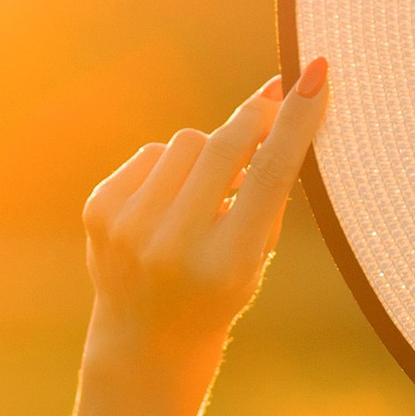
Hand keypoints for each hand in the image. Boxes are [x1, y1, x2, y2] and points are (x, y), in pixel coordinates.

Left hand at [83, 62, 329, 368]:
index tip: (316, 75)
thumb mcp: (255, 256)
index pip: (269, 176)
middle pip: (224, 147)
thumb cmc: (218, 291)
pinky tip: (169, 205)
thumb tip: (278, 98)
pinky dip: (168, 170)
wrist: (147, 340)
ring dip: (206, 156)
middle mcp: (173, 246)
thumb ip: (268, 190)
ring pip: (185, 142)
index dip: (294, 121)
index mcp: (226, 264)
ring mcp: (129, 228)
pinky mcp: (99, 212)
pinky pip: (150, 154)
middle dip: (252, 119)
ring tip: (206, 195)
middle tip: (273, 102)